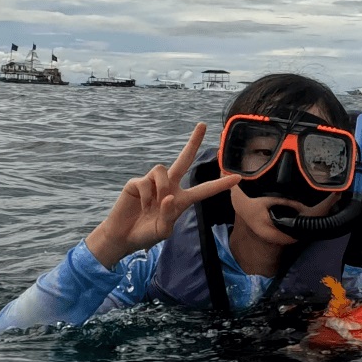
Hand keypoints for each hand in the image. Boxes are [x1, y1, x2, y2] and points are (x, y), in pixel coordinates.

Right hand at [85, 123, 241, 266]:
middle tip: (203, 124)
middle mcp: (170, 186)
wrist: (123, 236)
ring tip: (153, 204)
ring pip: (163, 169)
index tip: (238, 178)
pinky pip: (145, 181)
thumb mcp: (162, 231)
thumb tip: (167, 197)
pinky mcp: (137, 182)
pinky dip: (145, 195)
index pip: (205, 190)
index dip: (220, 184)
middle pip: (184, 159)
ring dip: (161, 187)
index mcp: (181, 199)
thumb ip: (168, 216)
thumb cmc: (146, 234)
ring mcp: (153, 182)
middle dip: (193, 142)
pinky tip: (141, 205)